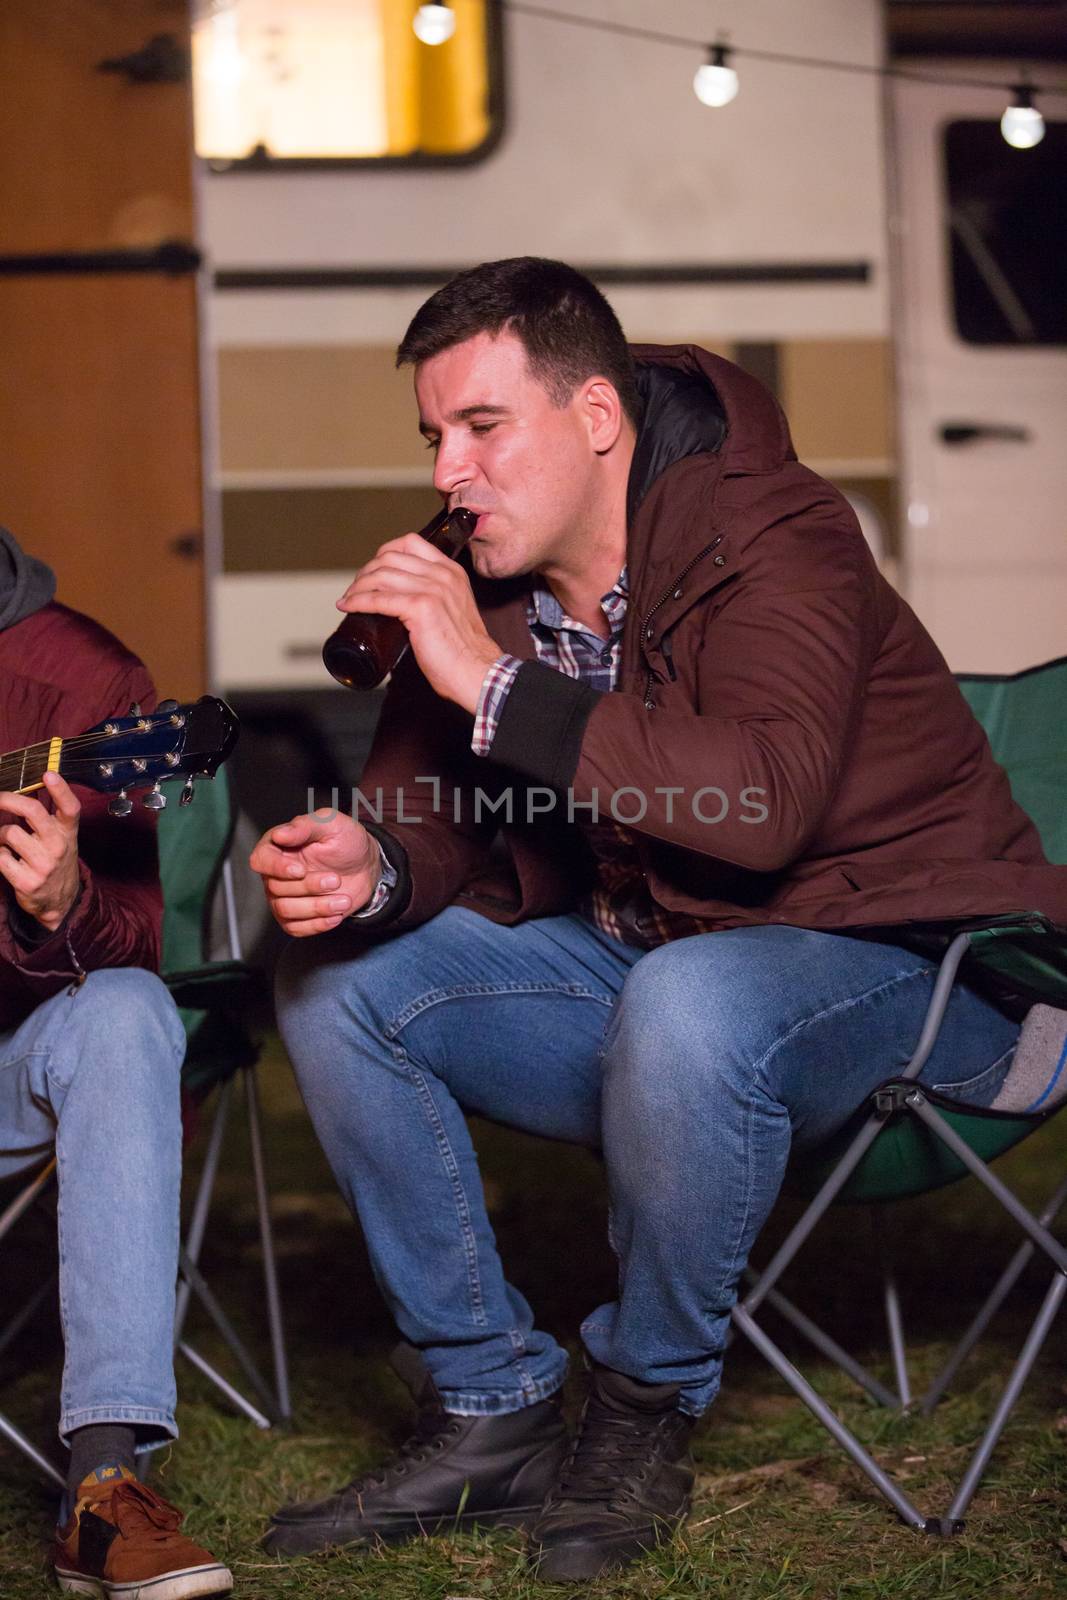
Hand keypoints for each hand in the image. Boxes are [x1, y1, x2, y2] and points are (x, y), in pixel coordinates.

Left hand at [0, 770, 81, 931]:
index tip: (48, 774)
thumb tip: (20, 792)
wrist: (59, 901)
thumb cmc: (54, 860)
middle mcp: (59, 847)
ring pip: (10, 833)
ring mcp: (44, 865)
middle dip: (8, 799)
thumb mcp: (61, 837)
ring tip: (6, 842)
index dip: (61, 789)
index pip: (70, 808)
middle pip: (33, 811)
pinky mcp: (27, 882)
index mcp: (68, 833)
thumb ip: (49, 816)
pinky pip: (0, 856)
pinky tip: (6, 858)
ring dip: (0, 834)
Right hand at [249, 809, 382, 937]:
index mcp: (277, 847)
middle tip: (336, 879)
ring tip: (343, 900)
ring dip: (317, 907)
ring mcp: (283, 897)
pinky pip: (295, 928)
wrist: (364, 866)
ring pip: (285, 910)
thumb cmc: (346, 841)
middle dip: (310, 886)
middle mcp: (275, 873)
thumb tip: (280, 834)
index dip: (277, 867)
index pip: (260, 860)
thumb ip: (305, 826)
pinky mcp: (295, 917)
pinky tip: (336, 914)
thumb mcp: (331, 824)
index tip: (300, 870)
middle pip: (276, 888)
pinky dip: (318, 924)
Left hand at [337, 533, 501, 711]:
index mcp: (451, 571)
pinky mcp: (420, 608)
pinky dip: (358, 601)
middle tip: (356, 589)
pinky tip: (348, 606)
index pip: (410, 543)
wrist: (478, 672)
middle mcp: (442, 574)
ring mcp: (432, 589)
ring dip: (357, 587)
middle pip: (390, 557)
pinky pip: (379, 598)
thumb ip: (435, 599)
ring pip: (381, 575)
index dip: (384, 553)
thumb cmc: (464, 652)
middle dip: (366, 571)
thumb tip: (403, 603)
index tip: (373, 571)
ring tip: (349, 599)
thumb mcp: (453, 610)